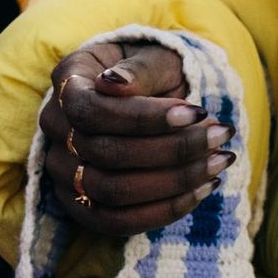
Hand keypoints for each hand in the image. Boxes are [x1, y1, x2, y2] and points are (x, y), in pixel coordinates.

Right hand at [39, 41, 235, 239]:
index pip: (92, 110)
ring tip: (220, 162)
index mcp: (68, 81)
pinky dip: (164, 210)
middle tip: (221, 136)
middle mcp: (56, 128)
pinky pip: (116, 221)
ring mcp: (63, 170)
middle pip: (104, 154)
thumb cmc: (152, 71)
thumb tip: (115, 83)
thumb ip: (139, 69)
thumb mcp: (153, 56)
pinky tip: (203, 190)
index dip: (144, 118)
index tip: (198, 113)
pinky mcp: (80, 204)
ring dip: (174, 182)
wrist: (148, 93)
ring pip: (111, 192)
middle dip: (172, 150)